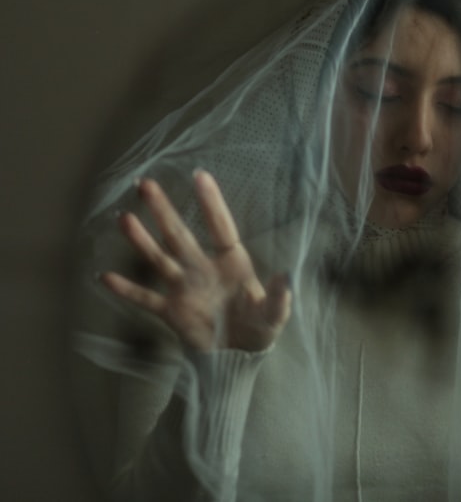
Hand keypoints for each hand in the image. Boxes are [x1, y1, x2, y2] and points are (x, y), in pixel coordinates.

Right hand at [100, 170, 291, 351]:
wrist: (239, 354)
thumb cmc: (259, 326)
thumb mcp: (274, 314)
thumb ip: (278, 297)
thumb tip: (286, 277)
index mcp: (231, 262)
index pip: (220, 227)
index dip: (211, 203)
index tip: (200, 176)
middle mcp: (202, 268)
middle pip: (179, 234)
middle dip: (163, 210)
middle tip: (145, 184)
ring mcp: (183, 287)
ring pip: (158, 259)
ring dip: (141, 240)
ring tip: (124, 218)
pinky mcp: (170, 311)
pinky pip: (145, 298)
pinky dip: (126, 290)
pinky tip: (105, 277)